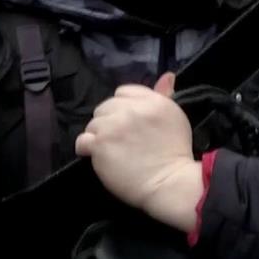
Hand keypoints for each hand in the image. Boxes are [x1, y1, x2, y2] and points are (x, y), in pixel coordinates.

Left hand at [76, 73, 202, 232]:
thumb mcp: (175, 117)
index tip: (129, 123)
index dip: (124, 107)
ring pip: (93, 124)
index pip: (124, 92)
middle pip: (106, 106)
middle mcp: (131, 110)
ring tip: (111, 149)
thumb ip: (165, 95)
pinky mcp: (100, 146)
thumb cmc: (176, 152)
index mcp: (152, 101)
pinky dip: (87, 148)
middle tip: (120, 138)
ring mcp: (113, 127)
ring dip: (99, 135)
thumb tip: (167, 75)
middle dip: (110, 120)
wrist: (169, 182)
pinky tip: (97, 155)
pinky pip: (82, 141)